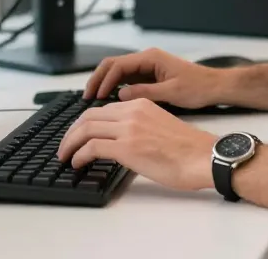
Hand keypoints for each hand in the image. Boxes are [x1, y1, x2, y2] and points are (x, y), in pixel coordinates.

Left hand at [58, 98, 216, 190]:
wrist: (203, 157)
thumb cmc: (188, 149)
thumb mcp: (159, 126)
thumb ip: (139, 126)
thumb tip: (123, 141)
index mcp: (141, 104)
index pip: (102, 108)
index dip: (84, 122)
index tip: (77, 134)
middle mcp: (132, 111)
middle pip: (89, 116)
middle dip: (71, 132)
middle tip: (65, 146)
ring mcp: (128, 128)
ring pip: (85, 129)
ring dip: (70, 143)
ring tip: (65, 156)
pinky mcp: (127, 147)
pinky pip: (91, 147)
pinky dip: (79, 155)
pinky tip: (77, 163)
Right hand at [83, 48, 228, 107]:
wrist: (215, 86)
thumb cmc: (197, 88)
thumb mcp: (171, 92)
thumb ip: (144, 93)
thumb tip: (119, 96)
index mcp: (151, 58)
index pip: (118, 66)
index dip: (104, 81)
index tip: (95, 97)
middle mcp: (147, 59)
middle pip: (113, 65)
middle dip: (98, 79)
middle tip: (86, 97)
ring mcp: (147, 67)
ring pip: (118, 72)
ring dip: (104, 84)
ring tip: (92, 101)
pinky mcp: (150, 76)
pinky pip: (127, 79)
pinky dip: (115, 88)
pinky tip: (109, 101)